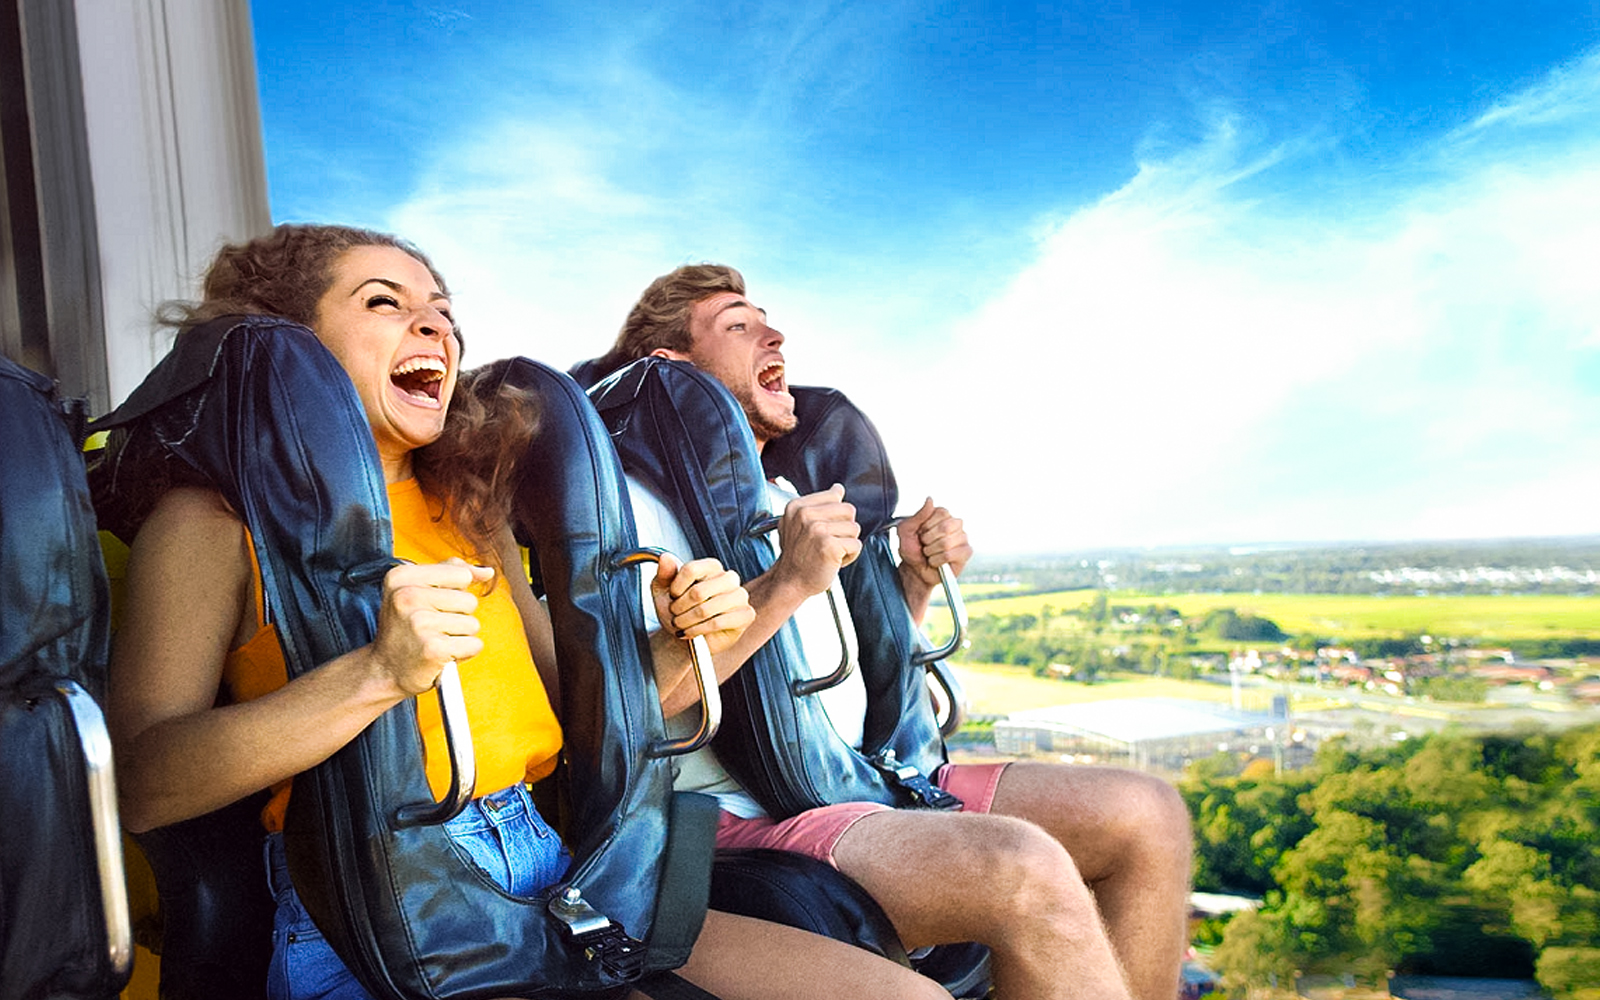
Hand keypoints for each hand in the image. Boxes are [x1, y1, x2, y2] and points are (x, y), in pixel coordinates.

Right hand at [371, 557, 494, 695]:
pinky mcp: (433, 649)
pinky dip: (463, 653)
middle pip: (469, 601)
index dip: (455, 593)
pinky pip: (474, 645)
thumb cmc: (406, 629)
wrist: (385, 671)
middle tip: (431, 628)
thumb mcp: (417, 590)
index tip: (431, 606)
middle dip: (458, 617)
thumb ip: (451, 573)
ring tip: (434, 641)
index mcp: (401, 577)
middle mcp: (407, 597)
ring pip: (473, 624)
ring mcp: (419, 623)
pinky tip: (441, 655)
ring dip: (459, 637)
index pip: (461, 574)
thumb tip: (488, 572)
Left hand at [651, 555, 754, 657]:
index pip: (691, 570)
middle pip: (698, 591)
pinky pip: (718, 623)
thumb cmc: (679, 610)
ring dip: (687, 621)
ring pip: (706, 609)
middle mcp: (729, 578)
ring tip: (682, 624)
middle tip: (675, 615)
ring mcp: (740, 596)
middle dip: (680, 608)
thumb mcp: (664, 590)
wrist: (688, 634)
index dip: (676, 588)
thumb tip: (666, 558)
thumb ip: (665, 574)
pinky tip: (692, 631)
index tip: (672, 596)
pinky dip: (699, 630)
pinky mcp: (745, 614)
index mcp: (712, 566)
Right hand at [772, 484, 861, 596]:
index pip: (835, 496)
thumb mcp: (799, 523)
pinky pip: (856, 545)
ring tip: (829, 552)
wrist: (790, 581)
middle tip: (827, 542)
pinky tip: (834, 561)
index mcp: (798, 506)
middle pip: (849, 510)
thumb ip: (818, 504)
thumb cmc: (798, 555)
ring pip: (854, 528)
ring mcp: (817, 529)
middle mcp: (805, 515)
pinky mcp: (829, 545)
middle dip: (844, 528)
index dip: (836, 515)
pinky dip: (849, 556)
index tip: (821, 530)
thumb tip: (838, 489)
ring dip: (846, 544)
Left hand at [896, 497, 971, 588]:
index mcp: (942, 515)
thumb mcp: (906, 530)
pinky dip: (937, 560)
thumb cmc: (911, 549)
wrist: (914, 569)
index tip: (920, 533)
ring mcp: (963, 538)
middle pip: (946, 527)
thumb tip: (930, 499)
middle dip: (929, 539)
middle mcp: (955, 524)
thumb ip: (918, 515)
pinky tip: (936, 561)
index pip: (941, 513)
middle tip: (925, 545)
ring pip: (946, 543)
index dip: (927, 526)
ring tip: (930, 553)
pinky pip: (949, 555)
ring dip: (931, 551)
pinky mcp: (966, 553)